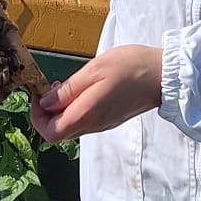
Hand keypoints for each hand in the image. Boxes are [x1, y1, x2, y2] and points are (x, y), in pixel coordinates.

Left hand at [31, 46, 162, 142]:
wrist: (163, 75)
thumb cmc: (129, 67)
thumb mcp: (93, 70)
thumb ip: (67, 90)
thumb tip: (44, 103)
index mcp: (86, 114)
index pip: (49, 133)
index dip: (36, 117)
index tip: (39, 94)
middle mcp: (93, 125)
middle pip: (58, 133)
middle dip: (46, 113)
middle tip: (50, 87)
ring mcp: (102, 124)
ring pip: (70, 127)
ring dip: (60, 110)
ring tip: (65, 85)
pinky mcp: (110, 119)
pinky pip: (83, 121)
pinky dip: (74, 109)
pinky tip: (81, 89)